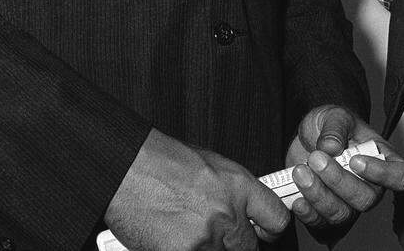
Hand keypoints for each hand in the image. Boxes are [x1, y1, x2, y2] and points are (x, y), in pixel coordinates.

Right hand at [105, 128, 289, 250]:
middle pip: (249, 248)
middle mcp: (227, 213)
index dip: (270, 230)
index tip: (263, 233)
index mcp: (238, 185)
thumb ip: (232, 193)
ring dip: (210, 248)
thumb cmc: (163, 161)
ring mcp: (206, 238)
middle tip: (219, 236)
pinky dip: (189, 250)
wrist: (128, 168)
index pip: (276, 219)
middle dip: (235, 245)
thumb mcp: (210, 166)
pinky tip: (175, 239)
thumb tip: (243, 212)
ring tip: (190, 230)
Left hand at [283, 105, 403, 236]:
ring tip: (300, 171)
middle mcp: (370, 186)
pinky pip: (321, 224)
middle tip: (315, 158)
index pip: (400, 176)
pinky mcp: (326, 214)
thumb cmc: (331, 125)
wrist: (308, 136)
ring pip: (342, 213)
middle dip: (338, 181)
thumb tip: (331, 147)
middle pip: (366, 199)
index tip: (355, 160)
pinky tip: (297, 199)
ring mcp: (349, 203)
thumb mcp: (334, 114)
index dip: (383, 174)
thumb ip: (335, 127)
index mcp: (382, 158)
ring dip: (319, 195)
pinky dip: (308, 213)